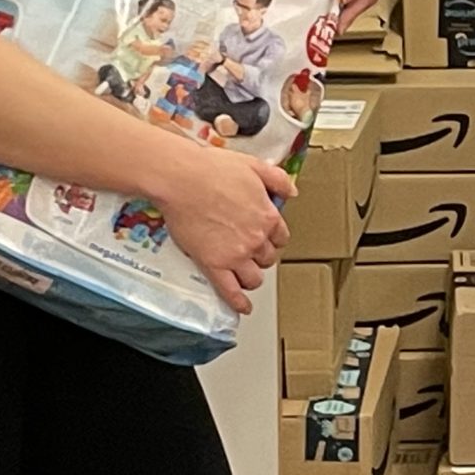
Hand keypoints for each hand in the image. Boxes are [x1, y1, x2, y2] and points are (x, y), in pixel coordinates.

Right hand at [154, 144, 294, 314]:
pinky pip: (230, 290)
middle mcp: (256, 238)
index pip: (281, 238)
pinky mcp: (213, 264)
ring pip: (253, 277)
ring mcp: (235, 254)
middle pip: (267, 258)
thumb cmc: (213, 170)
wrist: (182, 179)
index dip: (273, 239)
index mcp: (268, 216)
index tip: (266, 239)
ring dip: (251, 278)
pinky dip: (238, 302)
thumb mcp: (256, 167)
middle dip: (261, 257)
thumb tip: (292, 191)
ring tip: (245, 276)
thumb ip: (278, 180)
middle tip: (249, 253)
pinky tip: (242, 307)